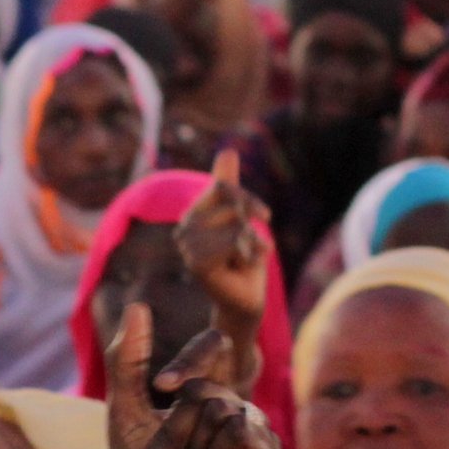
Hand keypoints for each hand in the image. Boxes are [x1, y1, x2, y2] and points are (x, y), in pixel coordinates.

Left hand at [104, 302, 285, 448]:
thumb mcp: (124, 413)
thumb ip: (128, 361)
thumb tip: (138, 306)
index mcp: (204, 392)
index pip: (214, 345)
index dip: (191, 358)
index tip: (161, 385)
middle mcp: (234, 408)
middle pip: (209, 388)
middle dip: (174, 428)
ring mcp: (254, 435)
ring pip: (226, 411)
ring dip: (190, 448)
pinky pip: (248, 435)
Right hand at [174, 150, 271, 382]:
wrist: (245, 298)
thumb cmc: (243, 258)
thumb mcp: (240, 217)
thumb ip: (229, 186)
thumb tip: (227, 150)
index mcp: (192, 215)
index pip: (221, 186)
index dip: (246, 197)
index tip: (264, 215)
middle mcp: (184, 229)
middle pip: (229, 203)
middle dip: (250, 221)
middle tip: (254, 246)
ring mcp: (188, 248)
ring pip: (234, 222)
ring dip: (252, 241)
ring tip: (249, 257)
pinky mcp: (198, 264)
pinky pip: (232, 240)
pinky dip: (249, 251)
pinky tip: (247, 263)